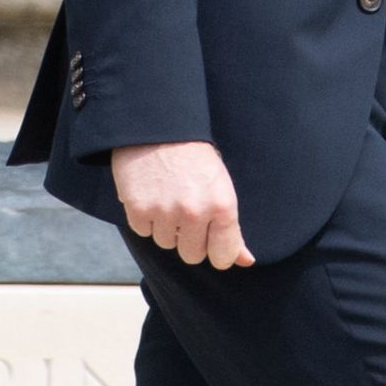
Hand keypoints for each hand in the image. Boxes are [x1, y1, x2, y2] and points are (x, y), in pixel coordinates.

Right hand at [111, 140, 254, 269]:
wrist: (160, 124)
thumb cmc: (195, 157)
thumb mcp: (221, 187)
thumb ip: (232, 229)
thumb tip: (246, 261)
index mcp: (222, 206)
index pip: (223, 258)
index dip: (215, 249)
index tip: (210, 234)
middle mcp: (195, 212)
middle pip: (192, 255)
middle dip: (188, 237)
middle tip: (185, 206)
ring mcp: (165, 212)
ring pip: (166, 244)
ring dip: (166, 226)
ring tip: (167, 194)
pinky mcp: (139, 210)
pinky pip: (144, 232)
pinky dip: (145, 217)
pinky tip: (150, 192)